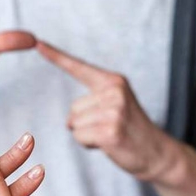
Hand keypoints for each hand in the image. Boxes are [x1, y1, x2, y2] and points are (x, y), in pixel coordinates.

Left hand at [37, 42, 171, 181]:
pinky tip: (109, 144)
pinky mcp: (110, 130)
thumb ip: (93, 101)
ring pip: (74, 124)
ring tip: (111, 135)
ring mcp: (113, 110)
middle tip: (110, 127)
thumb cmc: (130, 130)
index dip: (56, 56)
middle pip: (73, 108)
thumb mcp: (116, 105)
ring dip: (87, 135)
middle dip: (85, 123)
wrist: (158, 153)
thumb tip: (69, 120)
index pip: (78, 67)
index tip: (37, 43)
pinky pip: (79, 136)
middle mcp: (114, 91)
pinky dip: (88, 144)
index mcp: (113, 81)